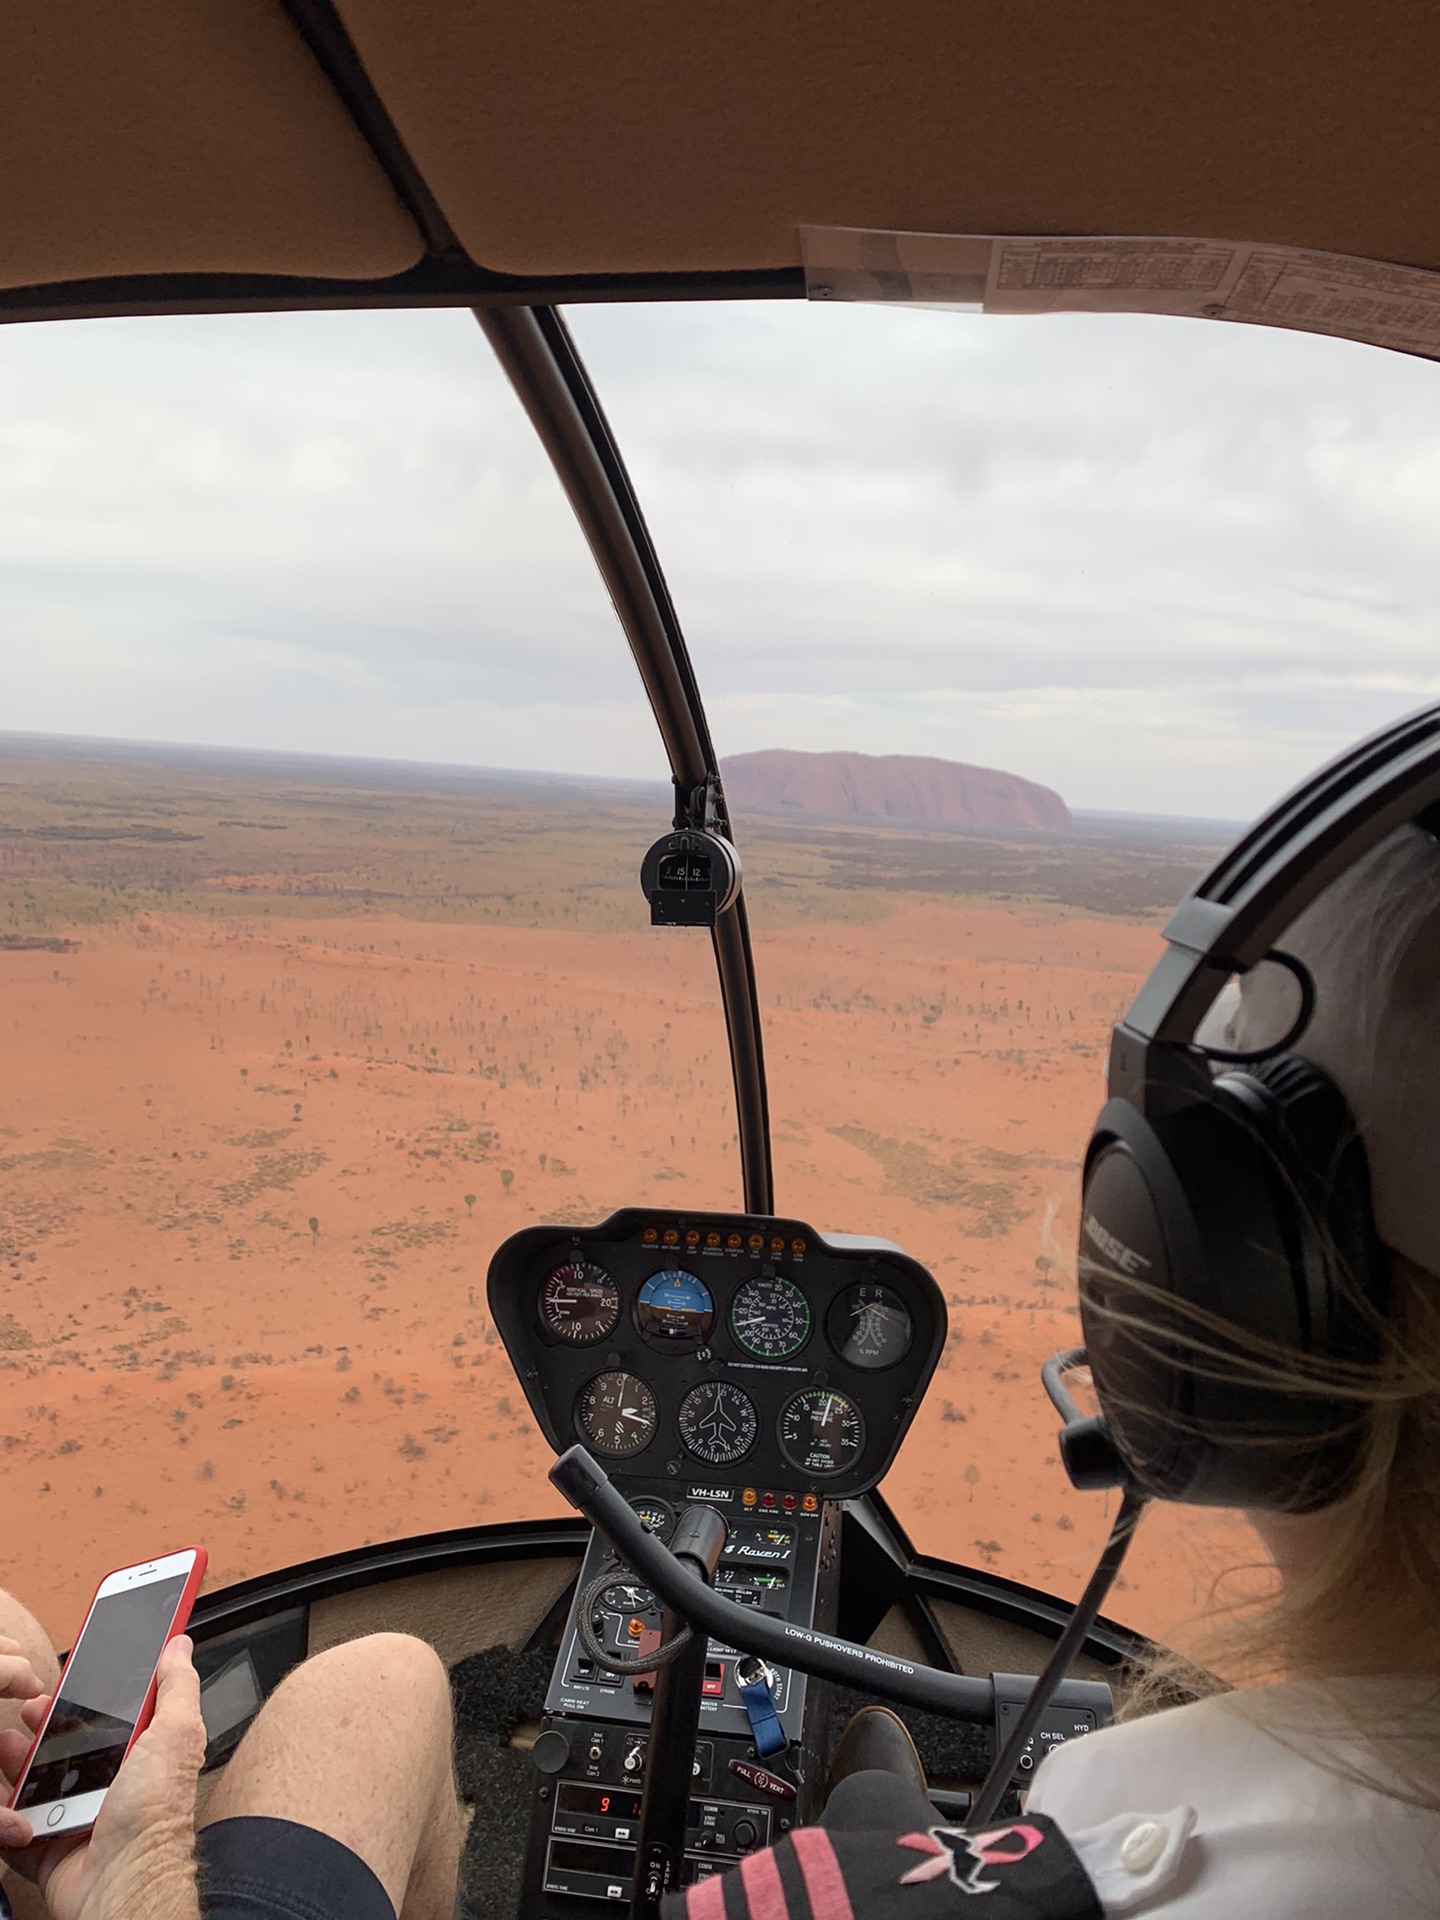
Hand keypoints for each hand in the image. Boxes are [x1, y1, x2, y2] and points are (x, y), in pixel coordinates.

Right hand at [0, 1637, 205, 1919]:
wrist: (122, 1882)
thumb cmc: (154, 1815)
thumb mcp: (176, 1735)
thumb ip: (177, 1688)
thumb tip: (181, 1645)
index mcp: (140, 1755)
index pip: (114, 1715)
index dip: (91, 1695)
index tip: (72, 1676)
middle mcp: (109, 1784)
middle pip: (69, 1744)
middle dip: (46, 1723)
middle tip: (33, 1709)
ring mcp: (76, 1815)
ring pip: (37, 1780)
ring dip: (19, 1759)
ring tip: (9, 1743)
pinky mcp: (47, 1844)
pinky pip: (16, 1823)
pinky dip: (7, 1810)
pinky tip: (5, 1791)